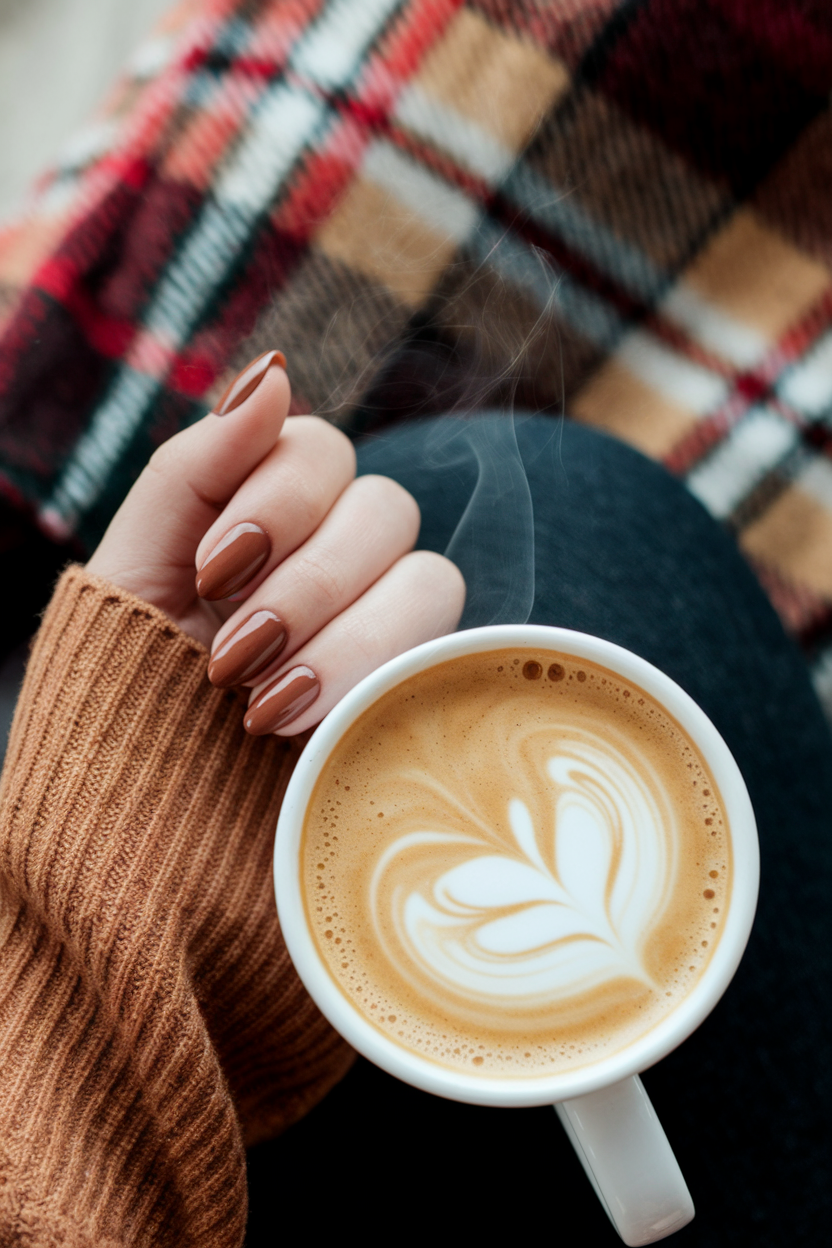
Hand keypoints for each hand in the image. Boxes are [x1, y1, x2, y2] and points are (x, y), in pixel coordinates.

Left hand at [87, 352, 464, 733]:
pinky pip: (449, 651)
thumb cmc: (132, 679)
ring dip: (345, 641)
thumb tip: (275, 372)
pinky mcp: (418, 688)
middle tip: (234, 657)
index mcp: (274, 517)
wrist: (146, 805)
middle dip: (304, 585)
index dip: (278, 500)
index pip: (323, 450)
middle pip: (386, 511)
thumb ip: (195, 466)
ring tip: (267, 707)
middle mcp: (341, 559)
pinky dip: (379, 677)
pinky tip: (320, 720)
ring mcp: (387, 624)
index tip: (214, 569)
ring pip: (430, 581)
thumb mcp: (137, 568)